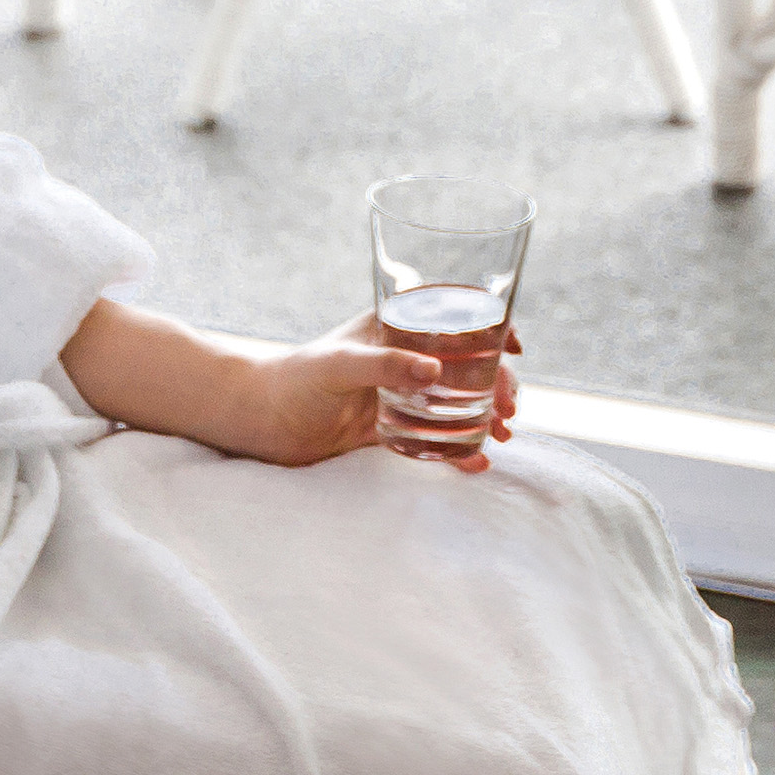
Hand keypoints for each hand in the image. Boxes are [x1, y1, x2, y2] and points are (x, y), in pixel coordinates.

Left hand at [236, 310, 521, 472]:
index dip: (488, 322)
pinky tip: (476, 462)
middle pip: (464, 361)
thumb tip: (435, 373)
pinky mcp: (388, 426)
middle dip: (495, 380)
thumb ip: (384, 365)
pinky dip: (458, 448)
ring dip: (485, 413)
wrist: (261, 420)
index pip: (449, 312)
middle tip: (509, 408)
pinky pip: (432, 435)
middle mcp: (401, 355)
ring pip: (455, 399)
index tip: (513, 347)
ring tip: (505, 434)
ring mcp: (398, 391)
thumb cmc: (294, 378)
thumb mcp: (339, 364)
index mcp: (391, 326)